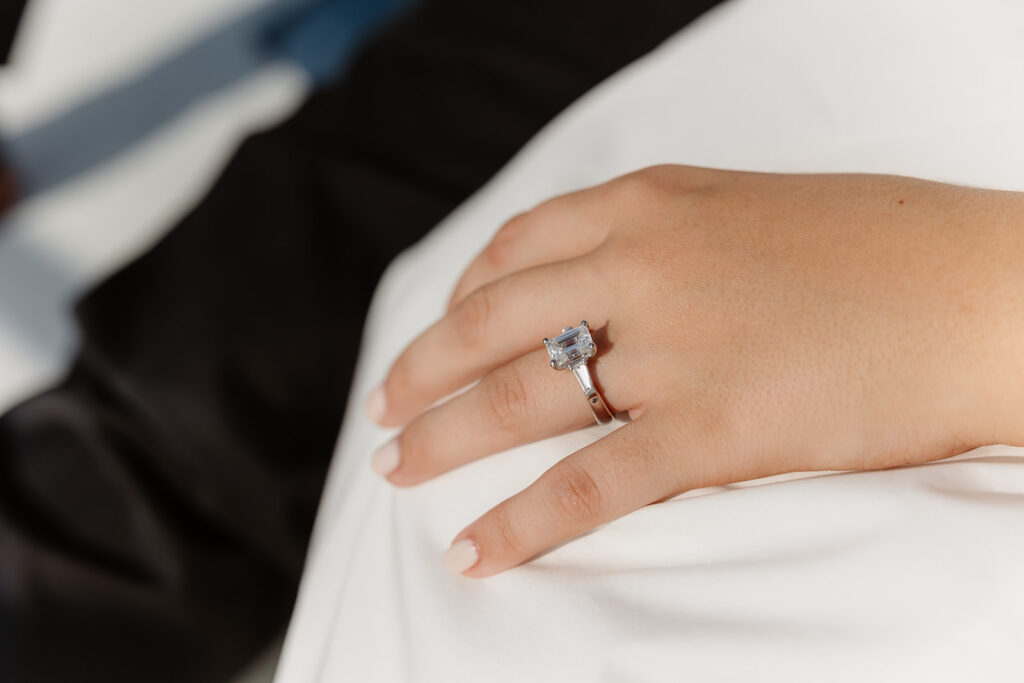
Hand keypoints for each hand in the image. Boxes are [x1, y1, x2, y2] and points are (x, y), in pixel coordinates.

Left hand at [365, 165, 1023, 576]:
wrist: (981, 291)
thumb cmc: (881, 248)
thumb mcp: (748, 211)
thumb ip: (666, 237)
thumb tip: (607, 277)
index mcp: (649, 205)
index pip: (515, 250)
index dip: (460, 298)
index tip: (441, 332)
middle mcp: (640, 267)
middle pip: (489, 325)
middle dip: (423, 372)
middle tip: (385, 408)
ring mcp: (670, 349)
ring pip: (518, 400)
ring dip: (443, 438)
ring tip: (397, 467)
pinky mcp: (711, 429)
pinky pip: (588, 486)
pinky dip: (520, 524)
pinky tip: (474, 550)